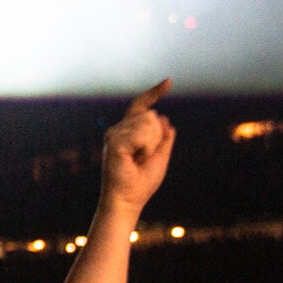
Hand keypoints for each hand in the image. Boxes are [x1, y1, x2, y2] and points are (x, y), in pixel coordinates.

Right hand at [99, 82, 174, 211]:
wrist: (127, 200)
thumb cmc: (141, 183)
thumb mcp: (161, 157)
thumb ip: (164, 138)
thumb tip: (164, 118)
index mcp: (128, 132)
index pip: (142, 106)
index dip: (155, 93)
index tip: (169, 82)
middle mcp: (119, 130)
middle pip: (151, 115)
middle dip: (157, 137)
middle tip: (144, 158)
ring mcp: (114, 135)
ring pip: (148, 123)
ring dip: (151, 144)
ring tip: (138, 160)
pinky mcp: (114, 142)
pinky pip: (142, 135)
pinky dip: (146, 148)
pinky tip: (134, 160)